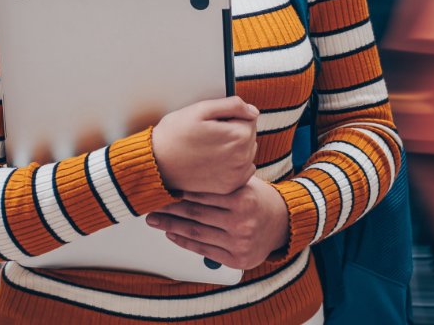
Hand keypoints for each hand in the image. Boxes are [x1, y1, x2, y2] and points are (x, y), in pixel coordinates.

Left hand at [145, 176, 289, 270]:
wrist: (282, 224)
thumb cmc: (257, 198)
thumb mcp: (244, 182)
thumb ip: (220, 181)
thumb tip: (183, 174)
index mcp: (243, 198)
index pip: (203, 194)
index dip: (179, 191)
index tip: (162, 187)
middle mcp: (241, 222)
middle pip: (196, 214)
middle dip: (169, 208)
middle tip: (151, 203)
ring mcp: (239, 243)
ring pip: (196, 232)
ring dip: (171, 226)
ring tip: (154, 219)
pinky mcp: (236, 259)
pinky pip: (204, 250)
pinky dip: (185, 242)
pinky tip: (171, 233)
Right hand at [151, 96, 257, 194]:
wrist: (158, 163)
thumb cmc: (176, 133)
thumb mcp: (201, 109)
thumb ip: (233, 105)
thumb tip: (254, 111)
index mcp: (238, 136)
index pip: (250, 116)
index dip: (231, 114)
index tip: (213, 120)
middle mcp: (242, 158)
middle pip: (250, 134)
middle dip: (235, 129)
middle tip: (209, 132)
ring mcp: (237, 174)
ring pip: (247, 151)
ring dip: (235, 146)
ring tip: (210, 146)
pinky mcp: (230, 186)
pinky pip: (244, 169)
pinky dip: (235, 163)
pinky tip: (216, 159)